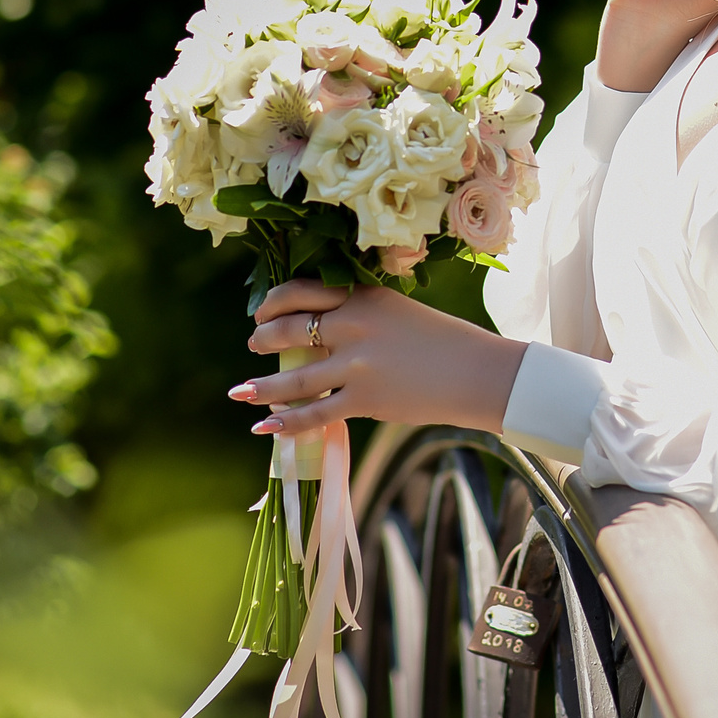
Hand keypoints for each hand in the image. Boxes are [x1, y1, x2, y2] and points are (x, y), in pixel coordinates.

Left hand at [230, 279, 526, 438]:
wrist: (475, 370)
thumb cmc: (440, 340)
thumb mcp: (396, 311)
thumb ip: (359, 314)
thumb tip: (318, 330)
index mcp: (362, 297)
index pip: (301, 291)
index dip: (272, 303)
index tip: (263, 314)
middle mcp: (353, 325)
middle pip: (289, 330)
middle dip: (264, 339)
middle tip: (255, 345)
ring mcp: (356, 364)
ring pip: (294, 378)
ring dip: (261, 387)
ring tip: (241, 391)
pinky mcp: (364, 399)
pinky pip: (315, 413)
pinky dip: (286, 422)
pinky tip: (264, 426)